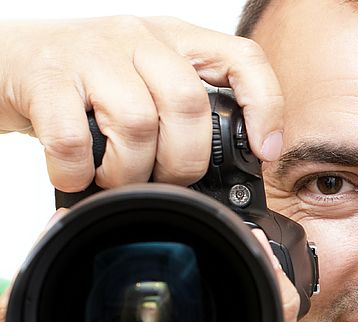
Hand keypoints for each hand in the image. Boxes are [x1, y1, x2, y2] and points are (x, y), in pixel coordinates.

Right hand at [0, 16, 284, 190]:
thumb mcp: (150, 84)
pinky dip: (80, 173)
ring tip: (118, 177)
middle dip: (183, 162)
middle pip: (187, 106)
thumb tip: (230, 176)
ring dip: (131, 171)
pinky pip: (75, 141)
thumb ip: (186, 115)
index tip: (265, 151)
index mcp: (176, 42)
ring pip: (137, 123)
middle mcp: (139, 38)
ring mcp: (92, 52)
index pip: (242, 59)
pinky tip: (79, 174)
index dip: (264, 107)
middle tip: (164, 179)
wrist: (12, 61)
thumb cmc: (91, 83)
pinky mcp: (47, 76)